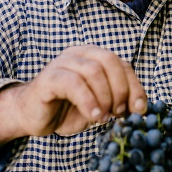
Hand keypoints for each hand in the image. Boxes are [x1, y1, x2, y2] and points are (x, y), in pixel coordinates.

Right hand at [0, 45, 146, 148]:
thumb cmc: (67, 109)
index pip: (122, 65)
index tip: (139, 109)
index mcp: (94, 56)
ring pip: (93, 70)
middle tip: (119, 112)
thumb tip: (139, 108)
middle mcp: (79, 54)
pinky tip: (93, 117)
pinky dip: (88, 101)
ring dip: (105, 96)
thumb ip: (117, 102)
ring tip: (104, 118)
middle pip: (110, 61)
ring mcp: (62, 63)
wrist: (31, 116)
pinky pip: (73, 83)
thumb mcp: (99, 106)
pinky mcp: (48, 78)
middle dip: (120, 89)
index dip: (135, 86)